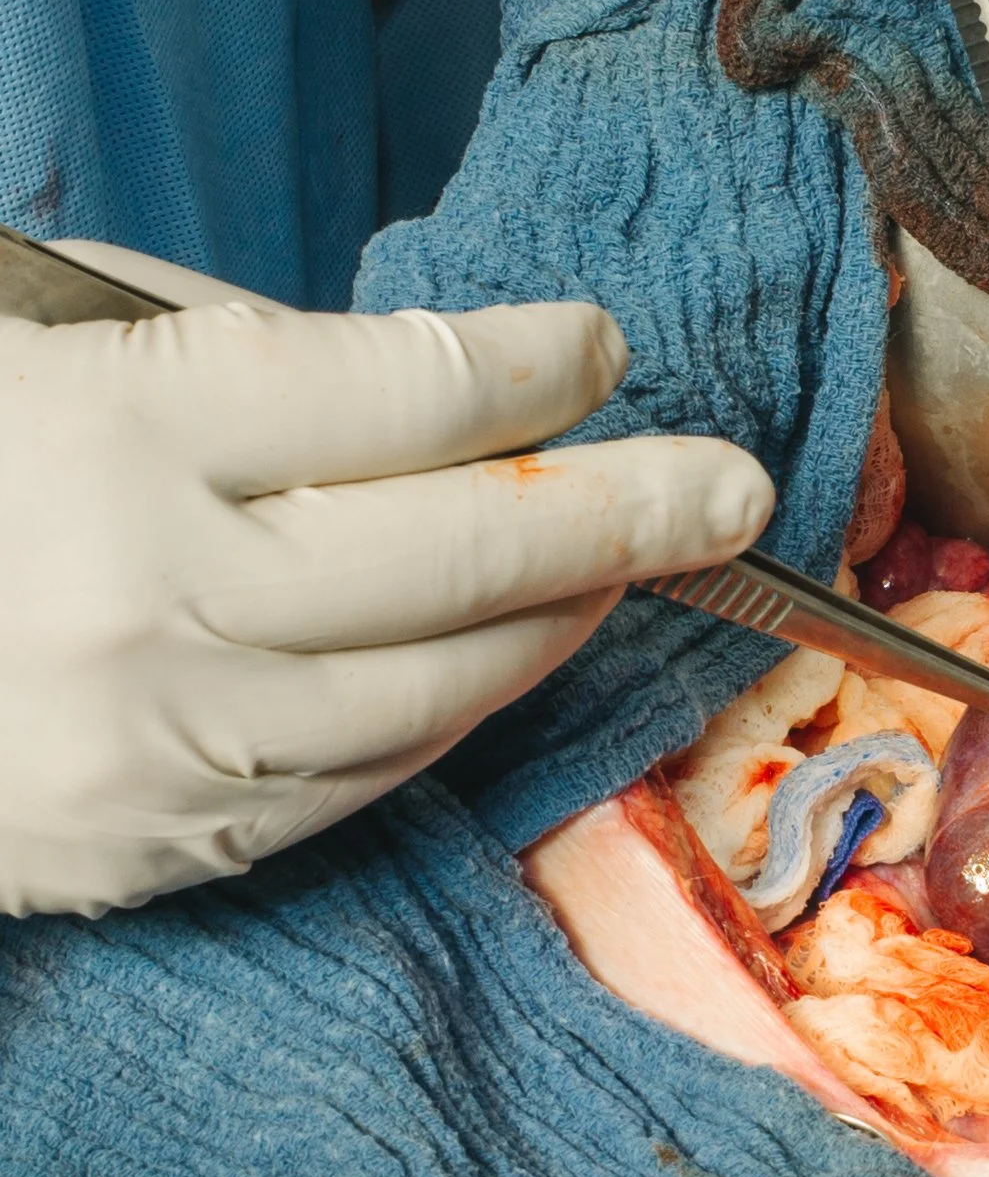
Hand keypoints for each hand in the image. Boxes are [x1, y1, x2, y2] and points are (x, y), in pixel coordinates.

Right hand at [0, 278, 772, 915]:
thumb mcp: (46, 330)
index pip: (411, 391)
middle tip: (732, 486)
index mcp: (117, 430)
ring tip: (627, 565)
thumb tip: (450, 391)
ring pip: (440, 683)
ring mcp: (153, 744)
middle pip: (467, 546)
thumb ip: (246, 354)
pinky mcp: (149, 846)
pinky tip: (502, 651)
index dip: (538, 363)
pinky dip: (453, 708)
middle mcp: (149, 595)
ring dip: (557, 616)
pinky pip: (362, 777)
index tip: (602, 350)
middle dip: (630, 506)